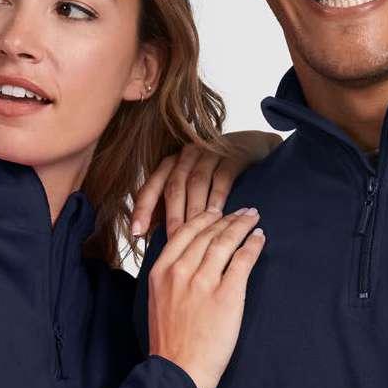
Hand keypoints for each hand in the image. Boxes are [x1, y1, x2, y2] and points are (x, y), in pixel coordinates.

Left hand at [131, 131, 281, 241]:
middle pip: (174, 186)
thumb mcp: (191, 186)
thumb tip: (152, 234)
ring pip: (196, 183)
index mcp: (171, 164)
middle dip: (172, 215)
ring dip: (195, 209)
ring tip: (195, 234)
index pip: (151, 187)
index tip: (137, 232)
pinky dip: (217, 197)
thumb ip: (172, 205)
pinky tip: (218, 217)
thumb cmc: (216, 174)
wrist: (250, 148)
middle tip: (172, 239)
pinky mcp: (232, 156)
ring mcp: (209, 154)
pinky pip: (221, 178)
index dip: (143, 209)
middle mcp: (186, 156)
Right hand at [147, 207, 266, 387]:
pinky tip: (259, 238)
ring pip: (225, 241)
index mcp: (161, 271)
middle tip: (243, 211)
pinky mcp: (227, 295)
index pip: (185, 232)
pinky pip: (242, 261)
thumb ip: (170, 278)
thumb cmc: (170, 343)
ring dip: (242, 226)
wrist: (178, 371)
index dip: (205, 218)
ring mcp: (203, 282)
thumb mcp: (158, 301)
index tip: (217, 212)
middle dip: (228, 218)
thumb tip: (187, 261)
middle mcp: (181, 271)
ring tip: (253, 219)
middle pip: (208, 233)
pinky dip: (253, 246)